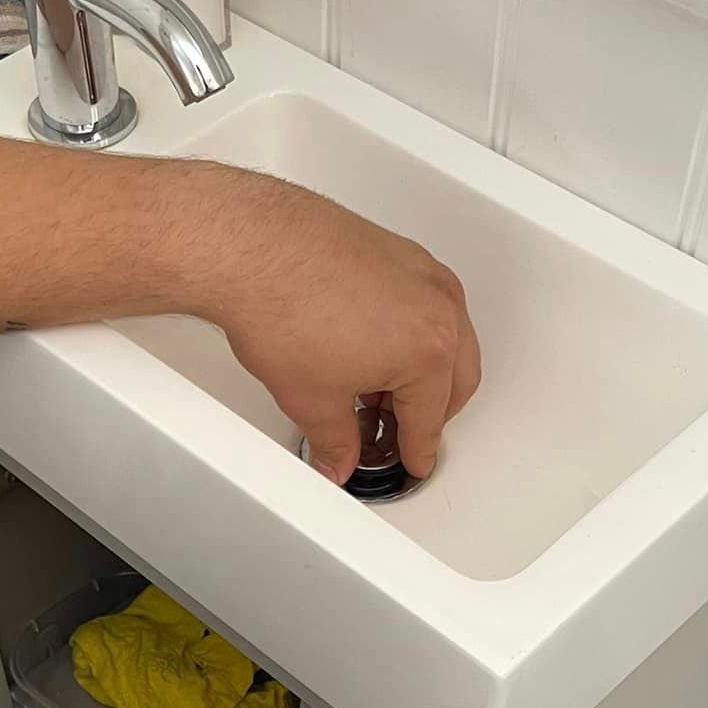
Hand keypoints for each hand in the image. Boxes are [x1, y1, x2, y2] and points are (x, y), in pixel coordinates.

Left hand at [188, 169, 480, 484]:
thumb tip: (338, 457)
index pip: (431, 420)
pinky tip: (376, 343)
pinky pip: (428, 302)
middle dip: (431, 412)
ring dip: (427, 369)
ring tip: (382, 391)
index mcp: (430, 351)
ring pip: (450, 336)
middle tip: (401, 433)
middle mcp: (439, 307)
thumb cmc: (282, 307)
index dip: (418, 451)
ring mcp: (422, 273)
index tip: (414, 460)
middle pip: (456, 379)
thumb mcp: (312, 400)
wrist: (251, 248)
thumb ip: (335, 440)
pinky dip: (414, 330)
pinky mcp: (400, 252)